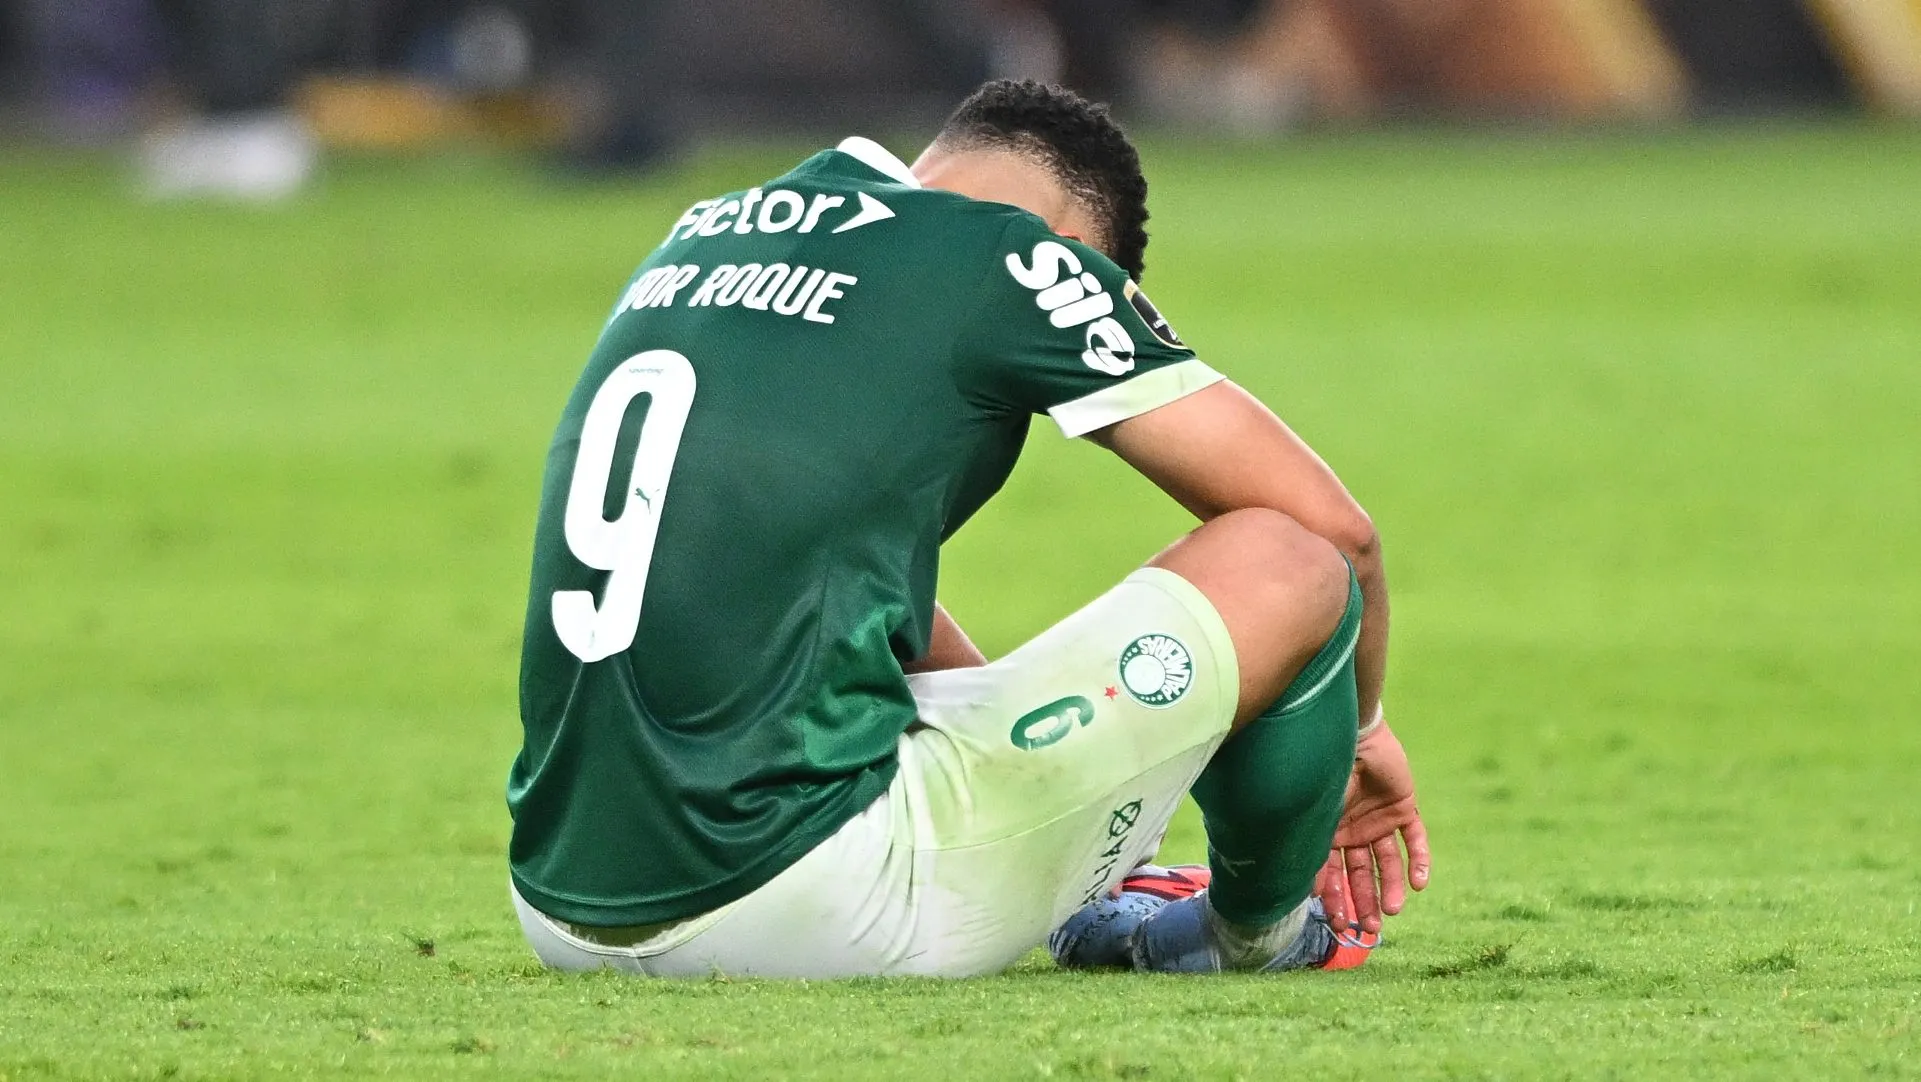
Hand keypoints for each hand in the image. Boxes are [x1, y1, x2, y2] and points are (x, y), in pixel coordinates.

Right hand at [1316, 720, 1429, 934]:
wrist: (1351, 733)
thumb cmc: (1324, 771)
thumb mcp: (1316, 817)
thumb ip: (1312, 850)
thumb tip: (1299, 890)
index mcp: (1328, 831)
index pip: (1331, 873)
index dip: (1334, 898)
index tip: (1337, 924)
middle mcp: (1354, 828)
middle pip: (1360, 872)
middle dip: (1363, 900)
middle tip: (1369, 928)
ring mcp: (1379, 819)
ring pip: (1386, 861)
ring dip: (1390, 886)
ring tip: (1393, 910)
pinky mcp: (1404, 807)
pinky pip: (1415, 839)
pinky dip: (1419, 860)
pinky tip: (1420, 883)